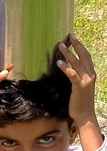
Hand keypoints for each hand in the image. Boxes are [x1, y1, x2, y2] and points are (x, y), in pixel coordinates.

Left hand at [57, 33, 102, 150]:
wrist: (85, 115)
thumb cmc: (79, 101)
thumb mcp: (78, 85)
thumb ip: (75, 75)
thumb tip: (68, 66)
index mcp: (90, 74)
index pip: (86, 57)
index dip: (80, 47)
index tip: (73, 38)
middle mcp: (90, 76)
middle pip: (84, 56)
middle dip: (76, 45)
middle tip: (69, 35)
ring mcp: (86, 81)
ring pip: (77, 63)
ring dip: (68, 53)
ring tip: (60, 45)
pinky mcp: (79, 87)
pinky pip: (72, 75)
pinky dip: (66, 68)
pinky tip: (59, 62)